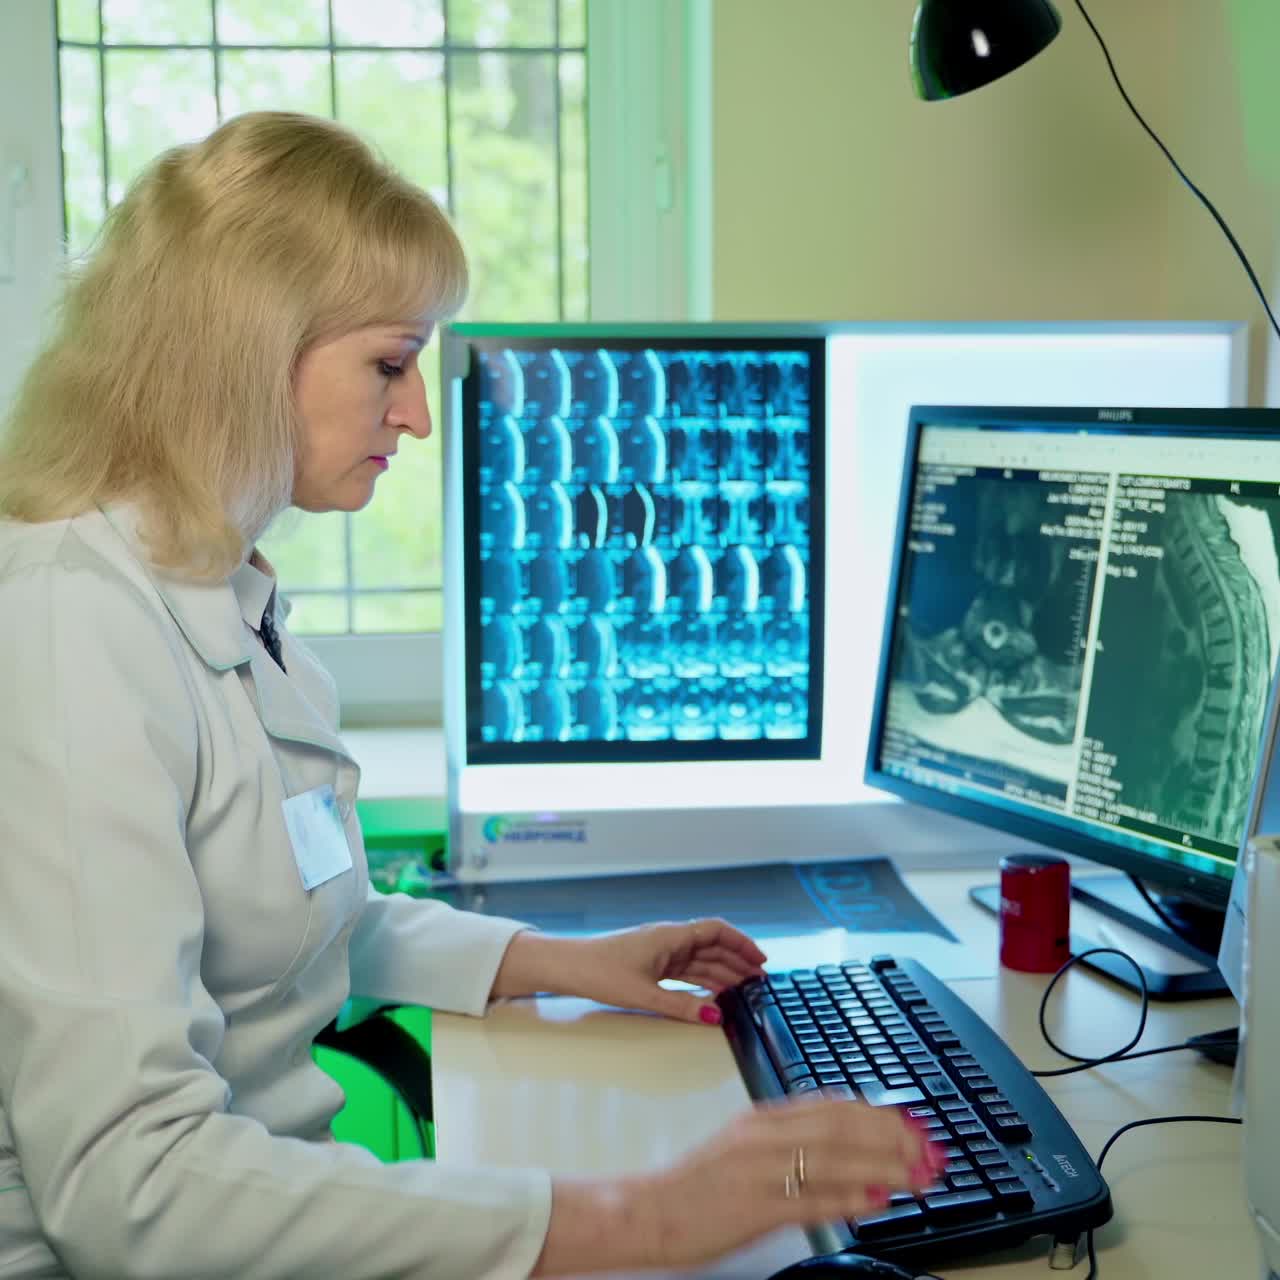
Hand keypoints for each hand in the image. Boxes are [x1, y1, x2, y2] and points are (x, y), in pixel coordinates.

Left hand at [492, 918, 766, 1023]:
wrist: (569, 967)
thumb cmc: (601, 973)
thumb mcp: (644, 994)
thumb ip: (682, 1006)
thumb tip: (716, 1016)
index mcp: (670, 937)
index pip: (716, 931)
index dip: (741, 943)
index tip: (760, 960)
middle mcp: (669, 940)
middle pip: (712, 947)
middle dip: (737, 962)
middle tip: (760, 983)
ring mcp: (661, 952)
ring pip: (700, 960)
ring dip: (723, 972)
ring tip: (745, 990)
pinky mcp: (652, 964)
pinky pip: (686, 970)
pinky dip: (703, 980)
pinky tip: (715, 994)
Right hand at [532, 1097, 941, 1274]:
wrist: (646, 1210)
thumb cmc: (695, 1185)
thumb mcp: (742, 1148)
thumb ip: (787, 1142)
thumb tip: (840, 1148)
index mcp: (761, 1119)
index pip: (829, 1106)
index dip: (875, 1113)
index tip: (910, 1122)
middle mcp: (762, 1136)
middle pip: (838, 1127)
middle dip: (889, 1135)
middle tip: (927, 1148)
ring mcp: (758, 1170)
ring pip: (831, 1158)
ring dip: (881, 1165)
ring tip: (918, 1174)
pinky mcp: (753, 1207)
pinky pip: (809, 1199)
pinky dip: (847, 1198)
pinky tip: (876, 1201)